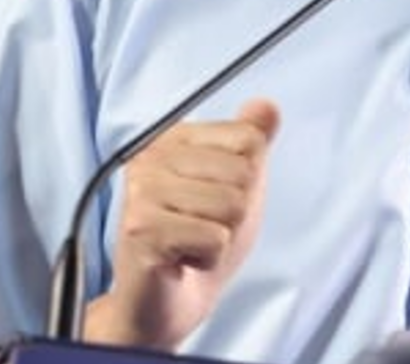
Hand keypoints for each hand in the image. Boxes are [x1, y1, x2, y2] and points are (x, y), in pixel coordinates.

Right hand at [83, 98, 279, 350]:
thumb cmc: (200, 242)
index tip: (217, 200)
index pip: (249, 139)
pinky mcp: (142, 229)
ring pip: (232, 206)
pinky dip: (209, 258)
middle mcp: (151, 157)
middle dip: (237, 213)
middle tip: (203, 228)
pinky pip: (215, 238)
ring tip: (192, 243)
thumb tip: (267, 106)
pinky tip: (182, 260)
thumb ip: (252, 143)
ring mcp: (142, 192)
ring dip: (222, 237)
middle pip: (243, 173)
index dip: (249, 181)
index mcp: (174, 138)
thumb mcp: (238, 186)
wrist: (166, 303)